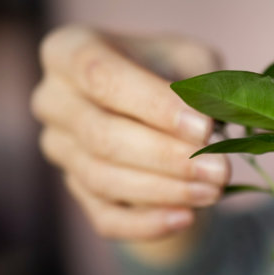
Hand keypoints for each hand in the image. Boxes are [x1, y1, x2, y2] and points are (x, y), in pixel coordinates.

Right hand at [31, 26, 230, 262]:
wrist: (159, 117)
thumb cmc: (172, 76)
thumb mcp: (192, 62)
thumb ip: (202, 84)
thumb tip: (217, 119)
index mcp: (70, 50)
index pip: (100, 75)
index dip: (154, 104)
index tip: (204, 127)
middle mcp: (53, 100)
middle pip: (100, 134)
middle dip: (166, 157)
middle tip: (220, 169)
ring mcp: (59, 149)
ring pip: (103, 179)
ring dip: (164, 190)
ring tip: (214, 191)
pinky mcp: (75, 191)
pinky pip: (105, 218)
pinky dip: (147, 223)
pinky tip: (187, 217)